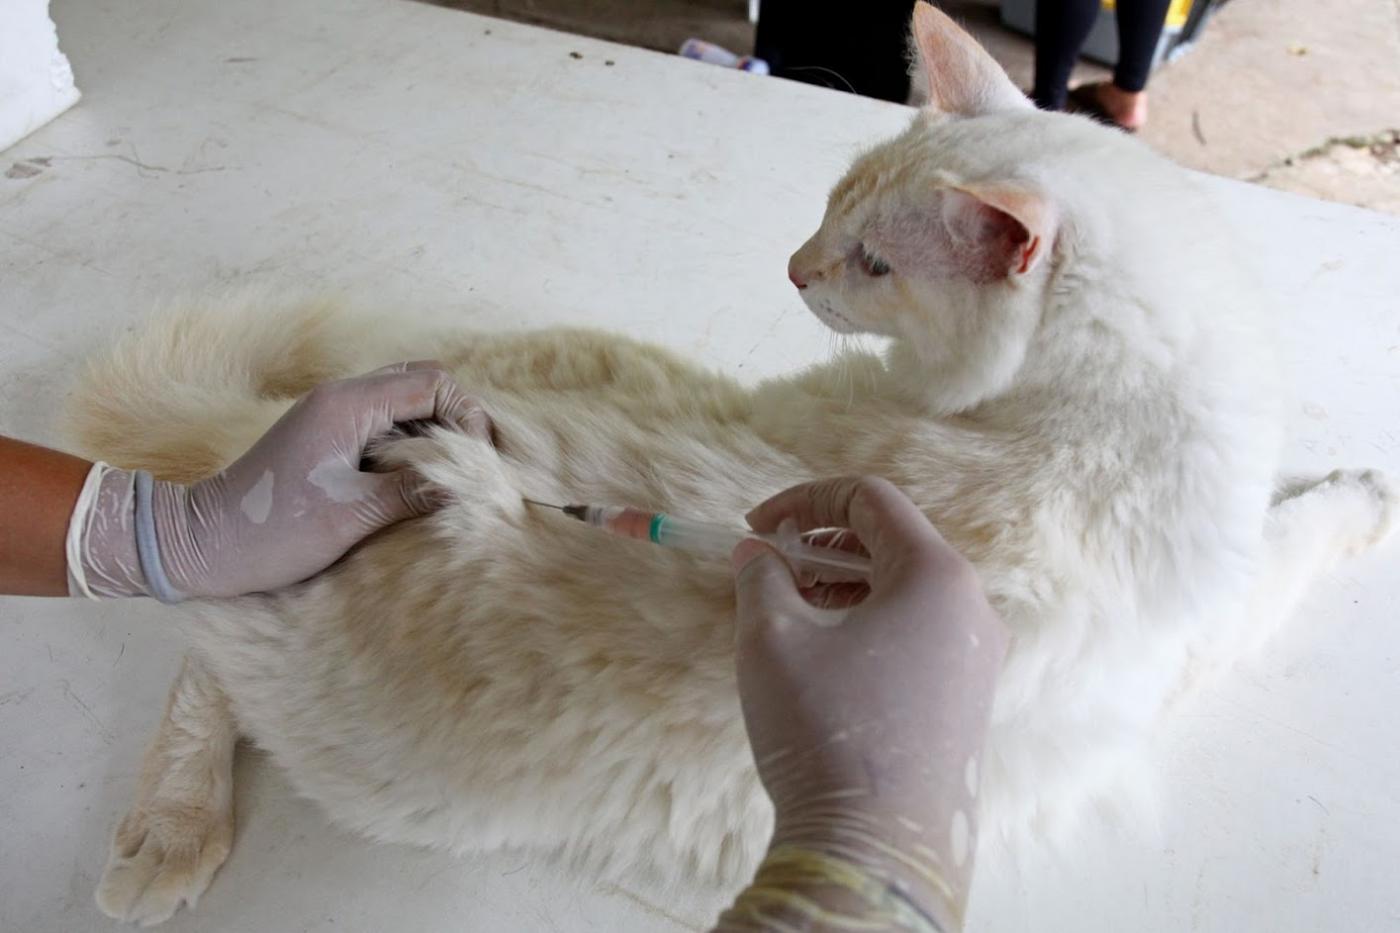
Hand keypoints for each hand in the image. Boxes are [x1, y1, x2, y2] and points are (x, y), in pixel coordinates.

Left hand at [158, 361, 491, 597]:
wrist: (200, 545)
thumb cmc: (272, 531)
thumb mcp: (353, 514)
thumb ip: (416, 490)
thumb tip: (470, 484)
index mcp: (348, 405)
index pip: (432, 383)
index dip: (467, 416)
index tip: (478, 461)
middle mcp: (340, 398)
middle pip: (421, 383)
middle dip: (455, 419)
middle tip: (471, 466)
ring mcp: (330, 415)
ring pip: (402, 403)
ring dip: (432, 433)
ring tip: (448, 477)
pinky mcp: (324, 437)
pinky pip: (382, 425)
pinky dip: (407, 445)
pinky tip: (414, 482)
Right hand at [728, 477, 1006, 929]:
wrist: (877, 848)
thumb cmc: (826, 729)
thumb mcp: (774, 639)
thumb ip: (761, 578)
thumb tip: (756, 554)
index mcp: (937, 575)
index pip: (870, 499)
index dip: (803, 500)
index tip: (755, 528)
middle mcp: (972, 607)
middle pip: (892, 541)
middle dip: (821, 544)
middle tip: (768, 567)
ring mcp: (977, 655)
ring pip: (904, 589)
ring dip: (842, 585)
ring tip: (788, 611)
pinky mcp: (967, 697)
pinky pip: (917, 631)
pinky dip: (868, 622)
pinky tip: (823, 653)